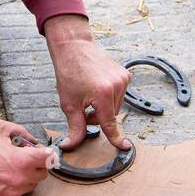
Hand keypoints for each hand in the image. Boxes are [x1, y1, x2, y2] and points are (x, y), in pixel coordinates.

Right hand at [0, 118, 56, 195]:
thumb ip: (20, 130)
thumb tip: (31, 138)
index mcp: (24, 160)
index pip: (49, 159)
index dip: (47, 153)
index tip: (43, 152)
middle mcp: (22, 178)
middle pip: (42, 174)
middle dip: (36, 165)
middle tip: (24, 158)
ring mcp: (14, 191)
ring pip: (31, 185)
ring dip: (26, 176)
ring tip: (10, 167)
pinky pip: (18, 194)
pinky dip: (14, 186)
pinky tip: (3, 177)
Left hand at [43, 14, 130, 151]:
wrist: (74, 48)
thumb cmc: (69, 73)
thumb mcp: (69, 103)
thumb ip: (75, 127)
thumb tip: (71, 145)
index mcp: (102, 94)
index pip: (109, 122)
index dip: (115, 137)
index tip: (124, 147)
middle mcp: (116, 86)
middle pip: (111, 115)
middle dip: (98, 117)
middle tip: (83, 107)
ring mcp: (123, 79)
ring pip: (115, 106)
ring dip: (103, 107)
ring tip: (89, 95)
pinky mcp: (125, 74)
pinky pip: (119, 95)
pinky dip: (108, 97)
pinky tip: (97, 87)